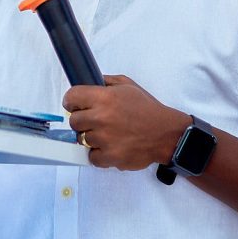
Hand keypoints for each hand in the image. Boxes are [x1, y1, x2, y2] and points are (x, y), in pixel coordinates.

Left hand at [62, 74, 190, 170]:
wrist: (166, 134)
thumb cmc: (148, 110)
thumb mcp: (128, 86)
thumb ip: (107, 81)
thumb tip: (90, 81)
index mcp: (104, 98)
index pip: (71, 97)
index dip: (71, 101)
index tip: (74, 104)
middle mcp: (102, 118)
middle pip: (73, 121)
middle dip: (82, 120)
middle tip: (94, 120)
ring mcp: (104, 139)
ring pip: (82, 139)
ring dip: (92, 137)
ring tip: (107, 133)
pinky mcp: (110, 157)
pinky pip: (91, 157)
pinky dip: (99, 154)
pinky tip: (110, 146)